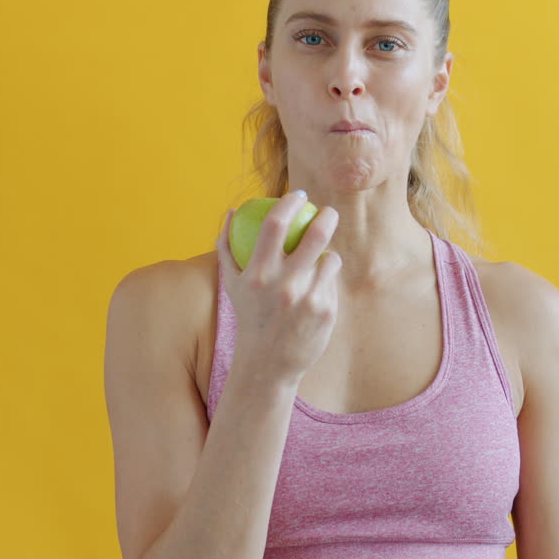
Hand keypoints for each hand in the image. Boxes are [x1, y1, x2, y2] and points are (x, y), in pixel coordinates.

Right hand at [215, 191, 341, 385]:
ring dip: (326, 255)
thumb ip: (226, 247)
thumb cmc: (249, 317)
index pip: (275, 224)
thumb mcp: (232, 285)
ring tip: (319, 260)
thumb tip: (230, 211)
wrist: (268, 363)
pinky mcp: (326, 312)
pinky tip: (318, 289)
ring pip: (329, 258)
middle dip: (327, 217)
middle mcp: (284, 285)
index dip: (289, 203)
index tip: (299, 195)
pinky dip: (326, 280)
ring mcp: (308, 299)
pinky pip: (332, 282)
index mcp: (258, 274)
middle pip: (315, 235)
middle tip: (328, 212)